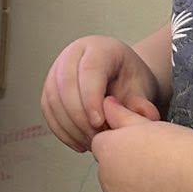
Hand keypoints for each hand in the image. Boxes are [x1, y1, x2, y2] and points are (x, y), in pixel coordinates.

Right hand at [40, 33, 163, 150]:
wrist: (121, 79)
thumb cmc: (131, 81)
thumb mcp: (142, 88)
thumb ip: (142, 103)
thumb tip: (144, 115)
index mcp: (100, 48)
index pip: (89, 69)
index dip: (91, 98)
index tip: (99, 123)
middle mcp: (74, 54)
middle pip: (66, 84)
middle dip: (79, 116)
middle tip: (97, 138)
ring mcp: (57, 68)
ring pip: (53, 98)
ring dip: (69, 126)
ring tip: (90, 143)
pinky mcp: (50, 86)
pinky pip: (48, 109)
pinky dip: (61, 130)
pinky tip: (78, 143)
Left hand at [88, 97, 192, 191]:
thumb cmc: (189, 151)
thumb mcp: (151, 125)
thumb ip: (123, 116)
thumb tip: (107, 105)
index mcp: (108, 153)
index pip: (104, 147)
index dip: (127, 146)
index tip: (151, 149)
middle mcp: (108, 184)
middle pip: (113, 175)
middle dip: (130, 172)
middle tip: (165, 169)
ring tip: (175, 188)